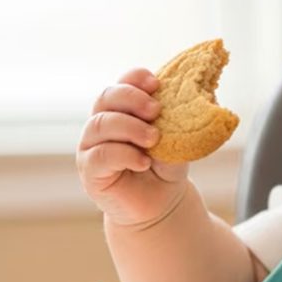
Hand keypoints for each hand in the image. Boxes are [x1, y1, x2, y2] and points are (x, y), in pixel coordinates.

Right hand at [76, 68, 188, 225]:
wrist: (161, 203)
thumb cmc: (166, 167)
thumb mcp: (176, 140)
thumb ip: (176, 121)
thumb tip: (191, 101)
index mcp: (123, 109)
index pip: (122, 83)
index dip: (135, 78)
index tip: (156, 84)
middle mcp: (103, 123)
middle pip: (106, 97)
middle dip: (132, 99)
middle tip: (156, 110)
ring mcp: (92, 146)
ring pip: (100, 124)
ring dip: (130, 127)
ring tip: (154, 139)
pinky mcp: (89, 170)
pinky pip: (99, 155)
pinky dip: (124, 154)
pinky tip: (143, 162)